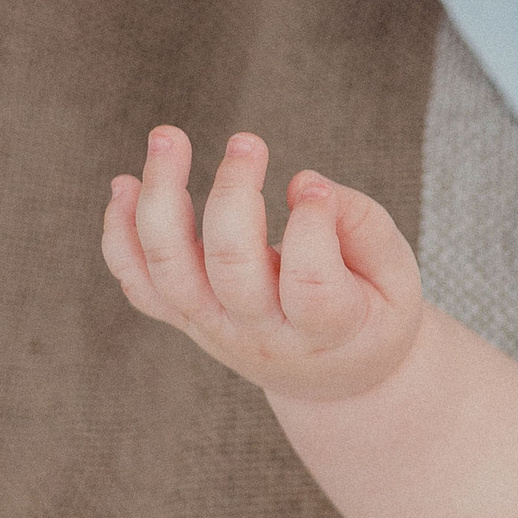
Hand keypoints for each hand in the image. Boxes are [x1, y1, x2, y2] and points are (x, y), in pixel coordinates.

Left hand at [103, 125, 422, 406]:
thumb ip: (364, 226)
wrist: (332, 379)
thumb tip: (303, 183)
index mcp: (326, 329)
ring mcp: (213, 328)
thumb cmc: (371, 314)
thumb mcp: (398, 278)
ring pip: (170, 270)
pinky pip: (137, 282)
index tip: (315, 186)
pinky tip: (123, 184)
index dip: (312, 228)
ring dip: (161, 199)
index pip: (309, 284)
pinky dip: (119, 235)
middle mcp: (260, 333)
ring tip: (169, 137)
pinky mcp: (184, 318)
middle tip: (248, 141)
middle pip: (229, 267)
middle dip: (233, 194)